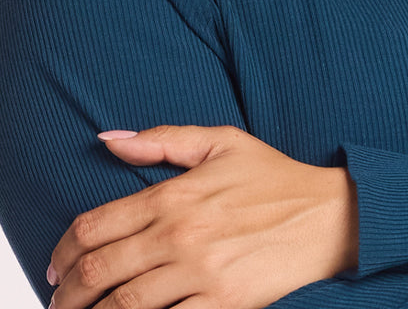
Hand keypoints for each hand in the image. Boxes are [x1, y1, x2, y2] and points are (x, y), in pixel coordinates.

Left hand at [47, 124, 358, 308]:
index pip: (97, 225)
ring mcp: (201, 274)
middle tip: (59, 299)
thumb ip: (162, 140)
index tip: (56, 264)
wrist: (327, 216)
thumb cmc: (273, 176)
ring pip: (125, 306)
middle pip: (102, 271)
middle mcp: (181, 235)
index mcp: (175, 194)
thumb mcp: (221, 142)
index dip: (65, 249)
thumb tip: (109, 140)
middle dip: (68, 292)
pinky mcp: (223, 305)